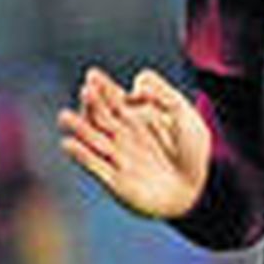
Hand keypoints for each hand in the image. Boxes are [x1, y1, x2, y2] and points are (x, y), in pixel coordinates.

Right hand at [57, 67, 209, 219]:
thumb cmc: (194, 152)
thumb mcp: (185, 115)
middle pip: (100, 117)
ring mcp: (117, 158)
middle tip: (86, 90)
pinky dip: (80, 155)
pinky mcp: (115, 181)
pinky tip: (69, 143)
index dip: (102, 87)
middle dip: (91, 103)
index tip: (93, 74)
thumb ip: (163, 94)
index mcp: (137, 120)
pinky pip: (94, 166)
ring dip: (78, 128)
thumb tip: (136, 81)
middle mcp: (122, 137)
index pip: (113, 99)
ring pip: (92, 139)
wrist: (199, 190)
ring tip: (64, 116)